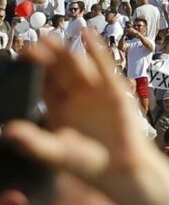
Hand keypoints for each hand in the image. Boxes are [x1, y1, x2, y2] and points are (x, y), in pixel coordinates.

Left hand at [1, 32, 154, 190]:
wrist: (122, 169)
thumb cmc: (88, 164)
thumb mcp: (54, 153)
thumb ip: (32, 141)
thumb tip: (8, 130)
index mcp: (58, 110)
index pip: (42, 85)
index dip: (32, 71)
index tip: (20, 57)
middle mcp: (75, 98)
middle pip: (57, 72)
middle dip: (46, 57)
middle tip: (32, 43)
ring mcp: (95, 92)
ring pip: (77, 66)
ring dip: (65, 51)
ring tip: (50, 39)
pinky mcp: (114, 90)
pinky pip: (103, 66)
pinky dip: (95, 50)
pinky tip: (85, 35)